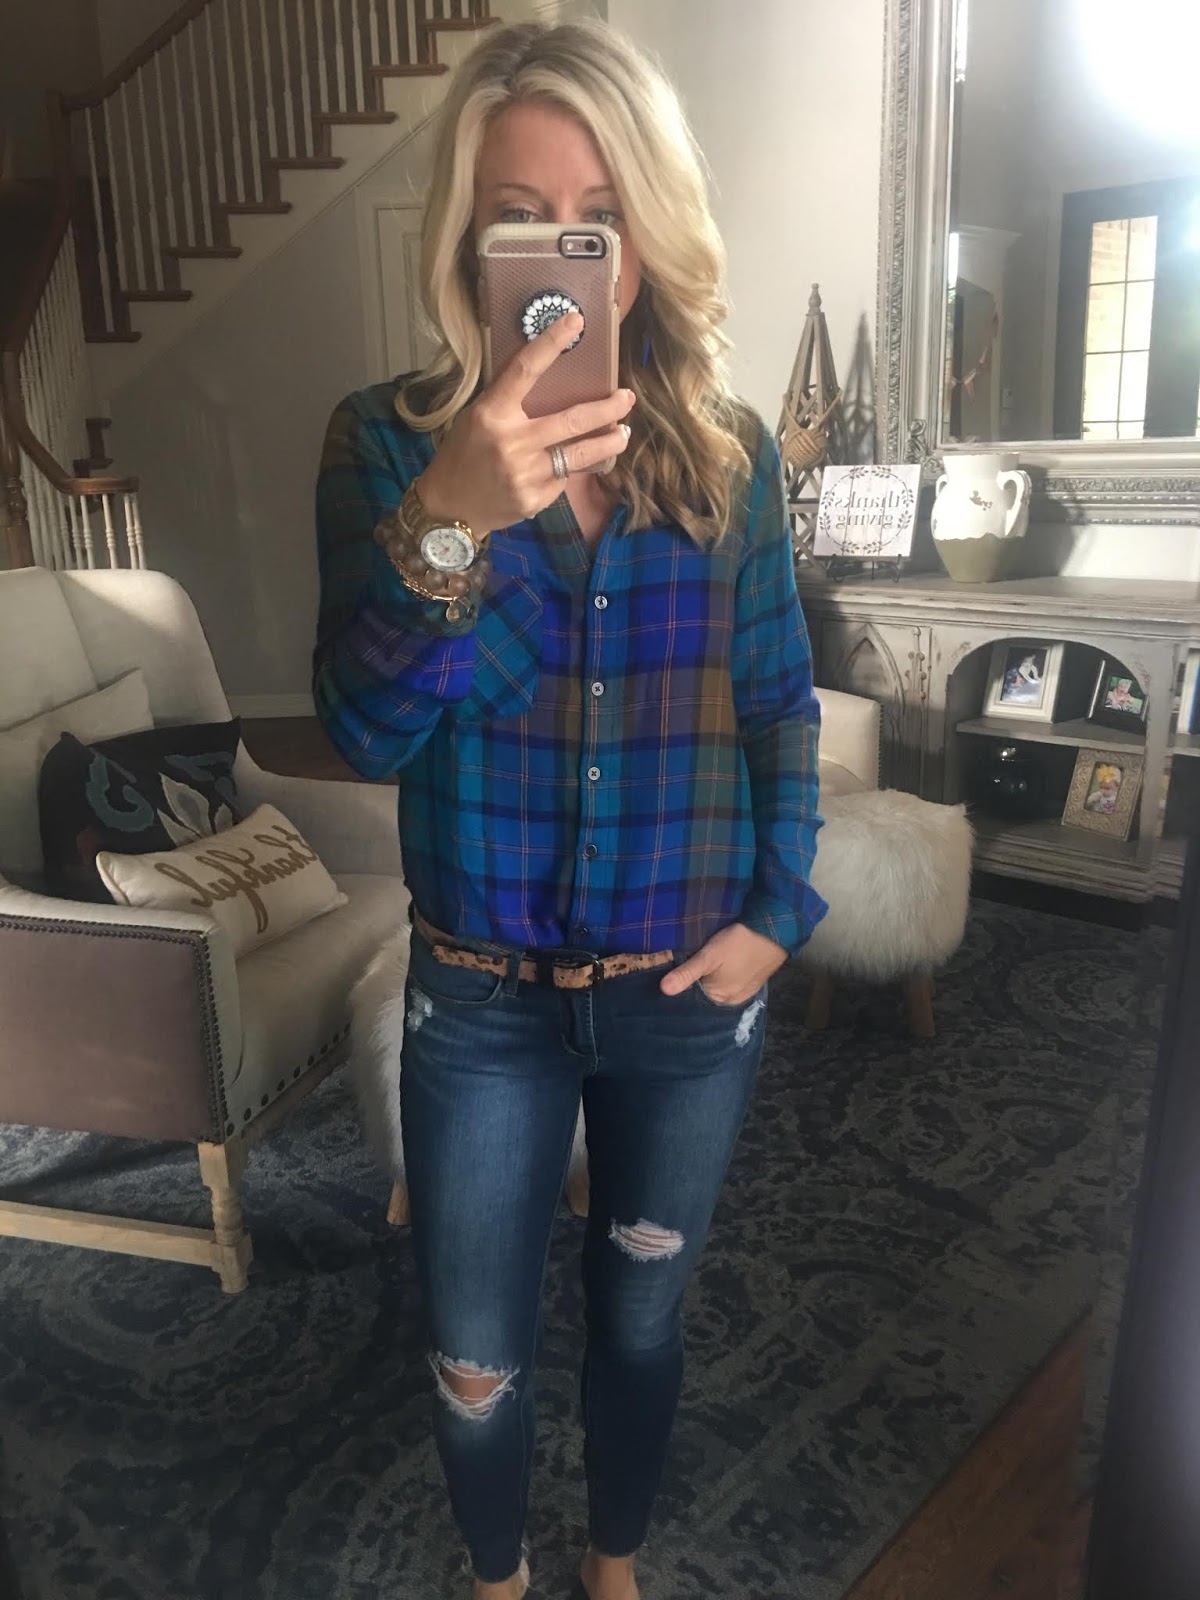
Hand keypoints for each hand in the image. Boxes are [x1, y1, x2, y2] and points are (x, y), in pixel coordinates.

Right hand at [417, 312, 635, 535]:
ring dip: (607, 443)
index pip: (525, 370)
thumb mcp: (476, 418)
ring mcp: (525, 474)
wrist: (449, 508)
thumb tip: (553, 382)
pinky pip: (563, 479)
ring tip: (622, 434)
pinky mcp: (534, 499)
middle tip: (627, 398)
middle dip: (607, 409)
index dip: (551, 343)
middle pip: (572, 420)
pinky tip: (560, 470)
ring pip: (579, 454)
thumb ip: (509, 402)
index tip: (575, 321)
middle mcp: (511, 442)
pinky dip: (566, 471)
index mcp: (492, 414)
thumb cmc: (463, 455)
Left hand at [659, 923, 787, 1004]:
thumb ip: (687, 973)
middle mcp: (732, 1001)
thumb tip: (663, 991)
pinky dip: (720, 978)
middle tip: (677, 969)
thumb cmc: (739, 943)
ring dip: (707, 981)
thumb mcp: (709, 955)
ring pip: (717, 989)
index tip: (665, 978)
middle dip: (692, 986)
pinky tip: (715, 968)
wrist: (774, 931)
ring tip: (693, 967)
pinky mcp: (751, 981)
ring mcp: (743, 992)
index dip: (680, 988)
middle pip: (705, 995)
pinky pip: (729, 984)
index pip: (692, 1000)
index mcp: (720, 999)